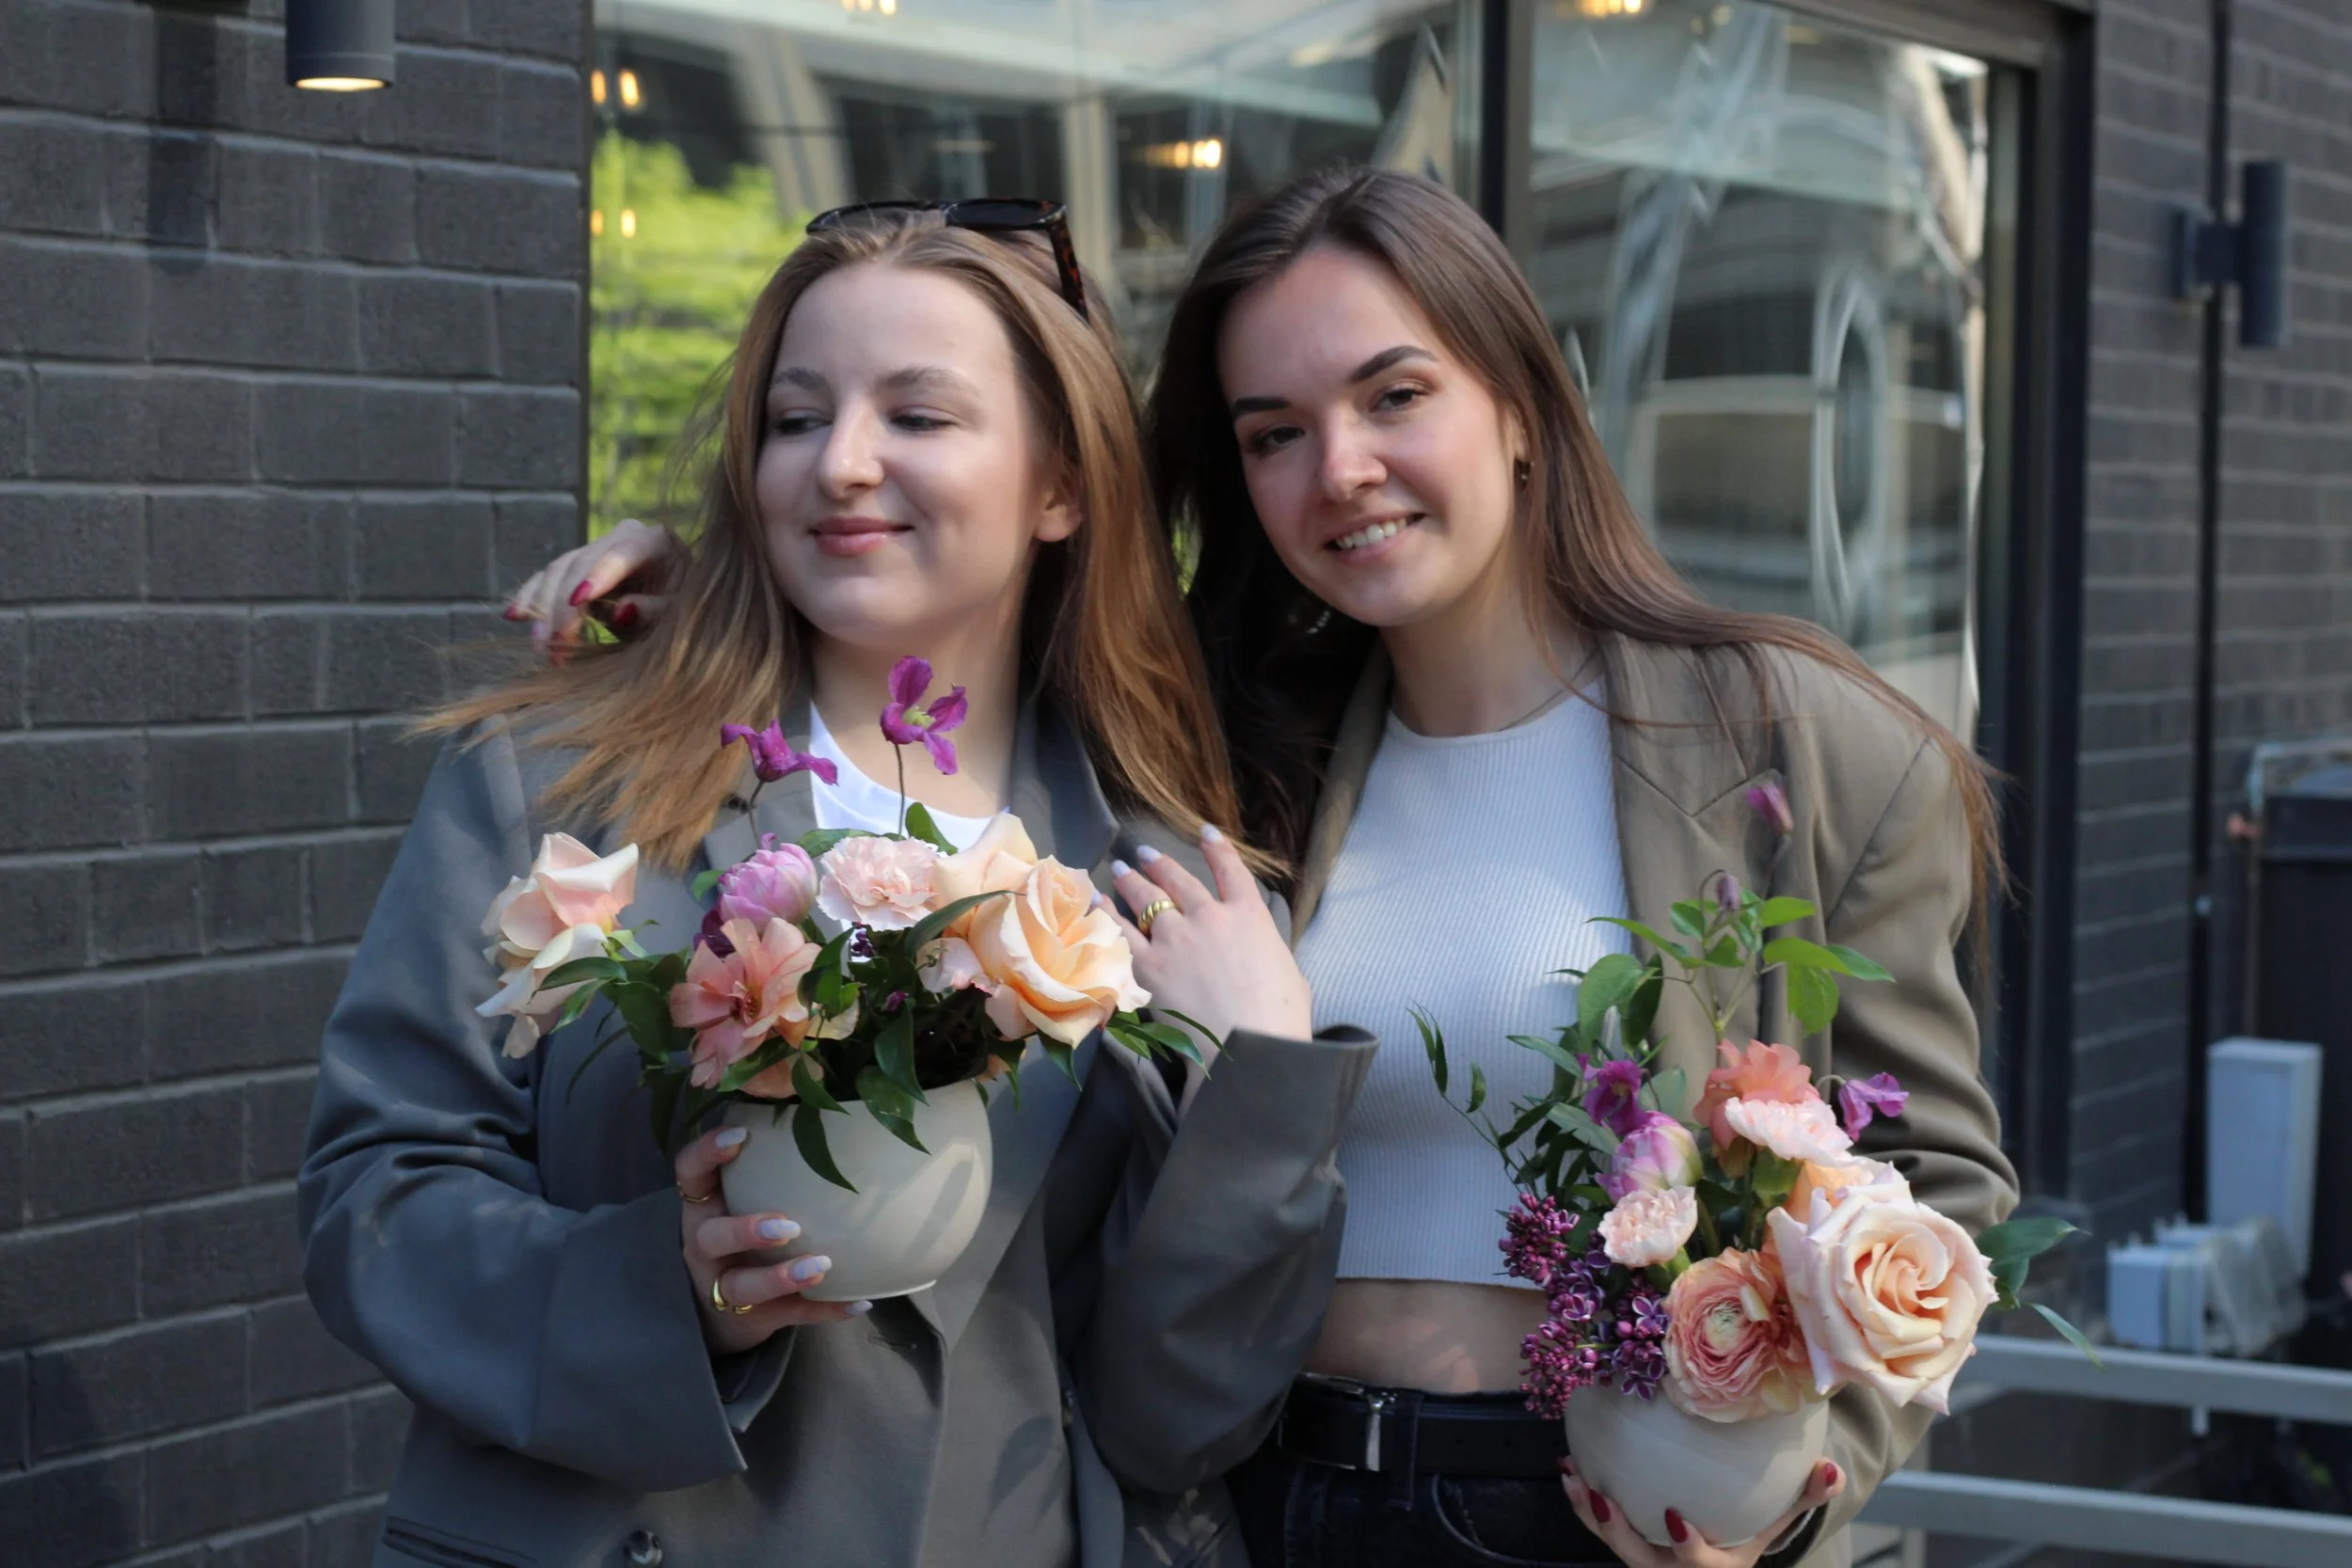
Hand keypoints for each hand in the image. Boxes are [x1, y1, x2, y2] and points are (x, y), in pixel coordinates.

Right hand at [505, 518, 681, 661]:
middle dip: (562, 605)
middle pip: (581, 563)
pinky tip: (514, 616)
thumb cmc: (686, 613)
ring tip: (542, 647)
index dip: (597, 575)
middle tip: (554, 646)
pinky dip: (531, 598)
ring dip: (544, 609)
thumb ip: (656, 613)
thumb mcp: (681, 618)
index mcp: (656, 542)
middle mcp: (622, 537)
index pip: (622, 553)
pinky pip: (546, 579)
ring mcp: (596, 550)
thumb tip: (623, 610)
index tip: (578, 602)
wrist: (681, 610)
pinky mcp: (576, 568)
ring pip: (558, 570)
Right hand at [674, 1126, 867, 1353]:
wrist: (717, 1311)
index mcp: (702, 1207)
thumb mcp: (737, 1197)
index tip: (738, 1137)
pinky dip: (823, 1310)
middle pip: (711, 1238)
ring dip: (782, 1277)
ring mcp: (723, 1287)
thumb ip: (764, 1166)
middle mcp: (705, 1247)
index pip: (689, 1174)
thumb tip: (825, 1109)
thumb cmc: (740, 1232)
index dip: (706, 1153)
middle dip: (746, 1230)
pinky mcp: (751, 1320)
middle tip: (788, 1225)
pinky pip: (787, 1315)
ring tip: (821, 1265)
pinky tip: (857, 1302)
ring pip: (744, 1286)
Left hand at [1105, 825, 1312, 1051]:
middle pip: (1180, 880)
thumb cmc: (1280, 1017)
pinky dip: (1108, 915)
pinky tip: (1098, 904)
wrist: (1248, 1046)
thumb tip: (1260, 955)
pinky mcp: (1149, 966)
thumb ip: (1267, 953)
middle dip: (1160, 864)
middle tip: (1144, 853)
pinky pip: (1122, 933)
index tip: (1206, 833)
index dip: (1218, 849)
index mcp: (1250, 916)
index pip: (1232, 871)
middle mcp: (1210, 917)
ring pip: (1148, 899)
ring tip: (1120, 870)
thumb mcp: (1289, 973)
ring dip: (1132, 881)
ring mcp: (1176, 939)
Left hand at [1561, 1457, 1843, 1567]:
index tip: (1676, 1517)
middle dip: (1617, 1532)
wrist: (1718, 1565)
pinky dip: (1584, 1502)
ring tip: (1572, 1474)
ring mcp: (1646, 1561)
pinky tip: (1570, 1469)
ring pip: (1612, 1544)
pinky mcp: (1627, 1547)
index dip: (1686, 1546)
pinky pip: (1601, 1529)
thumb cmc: (1745, 1537)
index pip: (1695, 1563)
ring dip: (1589, 1512)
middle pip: (1639, 1559)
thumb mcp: (1773, 1525)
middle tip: (1600, 1495)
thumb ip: (1801, 1498)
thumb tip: (1831, 1466)